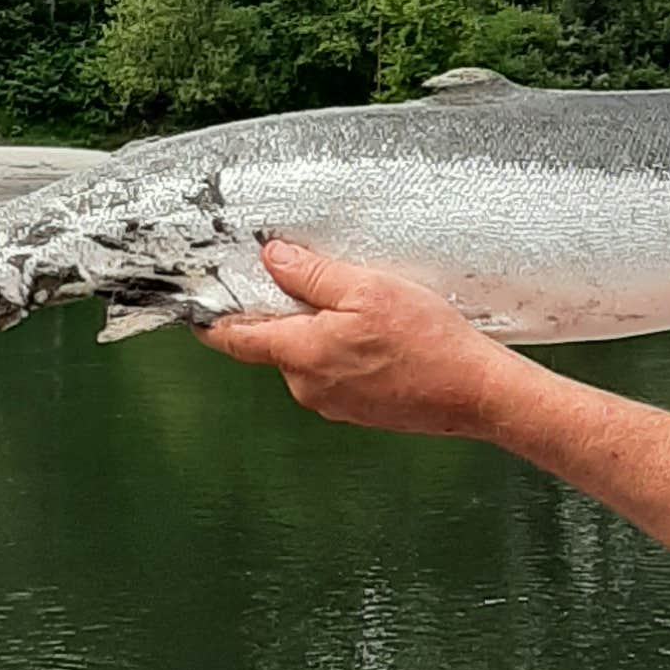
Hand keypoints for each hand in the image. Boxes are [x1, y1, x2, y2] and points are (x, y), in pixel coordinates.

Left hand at [202, 238, 513, 436]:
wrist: (473, 391)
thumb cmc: (428, 342)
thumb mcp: (367, 288)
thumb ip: (312, 274)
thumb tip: (274, 259)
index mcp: (301, 353)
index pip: (235, 338)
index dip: (211, 319)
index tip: (195, 305)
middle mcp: (307, 385)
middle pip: (274, 343)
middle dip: (285, 312)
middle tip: (315, 281)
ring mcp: (332, 403)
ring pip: (307, 357)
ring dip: (320, 332)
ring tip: (362, 310)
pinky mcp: (357, 410)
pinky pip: (334, 372)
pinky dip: (344, 351)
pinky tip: (378, 337)